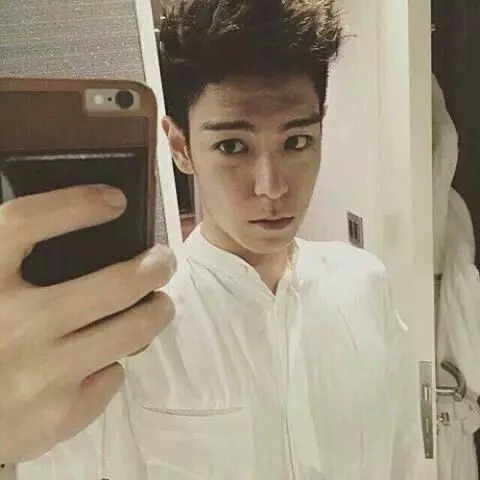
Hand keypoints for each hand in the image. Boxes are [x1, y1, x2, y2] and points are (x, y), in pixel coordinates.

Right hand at [0, 185, 175, 463]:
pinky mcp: (59, 415)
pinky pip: (114, 375)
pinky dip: (114, 361)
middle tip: (163, 261)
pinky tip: (102, 359)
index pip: (27, 222)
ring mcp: (39, 374)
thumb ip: (17, 262)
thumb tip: (88, 224)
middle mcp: (11, 325)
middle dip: (155, 268)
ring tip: (159, 304)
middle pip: (115, 284)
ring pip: (133, 330)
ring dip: (157, 311)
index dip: (77, 204)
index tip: (115, 200)